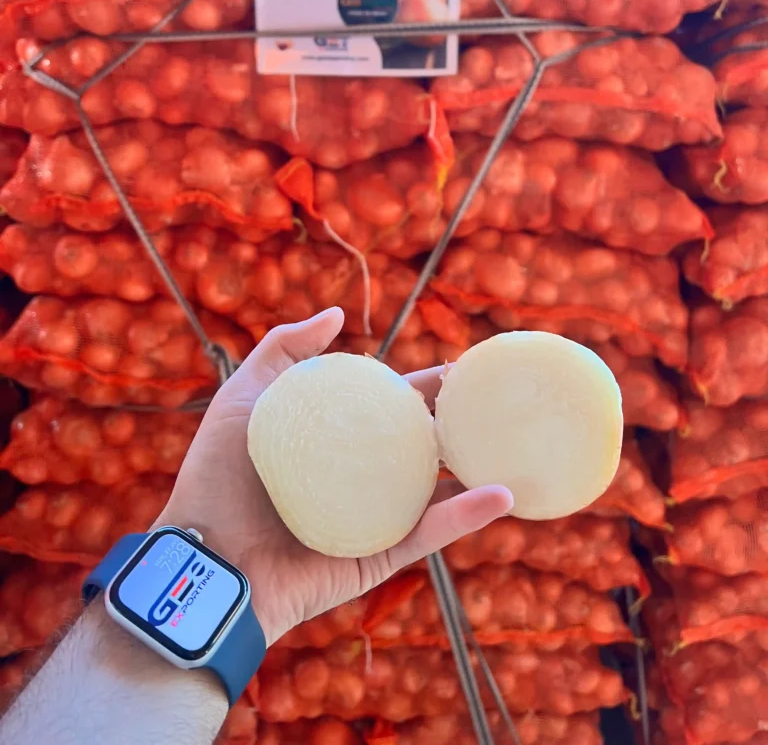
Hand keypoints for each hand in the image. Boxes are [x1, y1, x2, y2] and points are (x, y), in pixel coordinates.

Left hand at [156, 308, 512, 645]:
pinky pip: (429, 534)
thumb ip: (283, 349)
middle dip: (460, 423)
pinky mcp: (380, 558)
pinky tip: (501, 493)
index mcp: (335, 440)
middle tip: (499, 401)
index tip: (461, 369)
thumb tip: (337, 314)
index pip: (389, 407)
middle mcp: (360, 477)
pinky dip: (467, 516)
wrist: (205, 557)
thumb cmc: (217, 477)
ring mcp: (374, 518)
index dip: (424, 388)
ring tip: (515, 444)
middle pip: (421, 444)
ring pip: (438, 489)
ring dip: (478, 468)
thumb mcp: (244, 398)